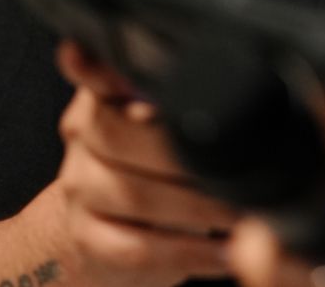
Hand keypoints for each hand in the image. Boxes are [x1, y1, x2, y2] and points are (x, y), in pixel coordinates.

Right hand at [42, 40, 238, 286]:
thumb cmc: (148, 161)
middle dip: (188, 156)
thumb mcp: (164, 118)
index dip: (103, 73)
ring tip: (244, 213)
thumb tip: (230, 74)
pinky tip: (224, 252)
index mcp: (107, 90)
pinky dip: (189, 252)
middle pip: (122, 137)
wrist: (92, 222)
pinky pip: (137, 248)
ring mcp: (79, 186)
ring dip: (199, 207)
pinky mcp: (86, 236)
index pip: (101, 74)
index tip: (142, 92)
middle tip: (244, 166)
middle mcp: (84, 132)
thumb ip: (182, 94)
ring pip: (133, 195)